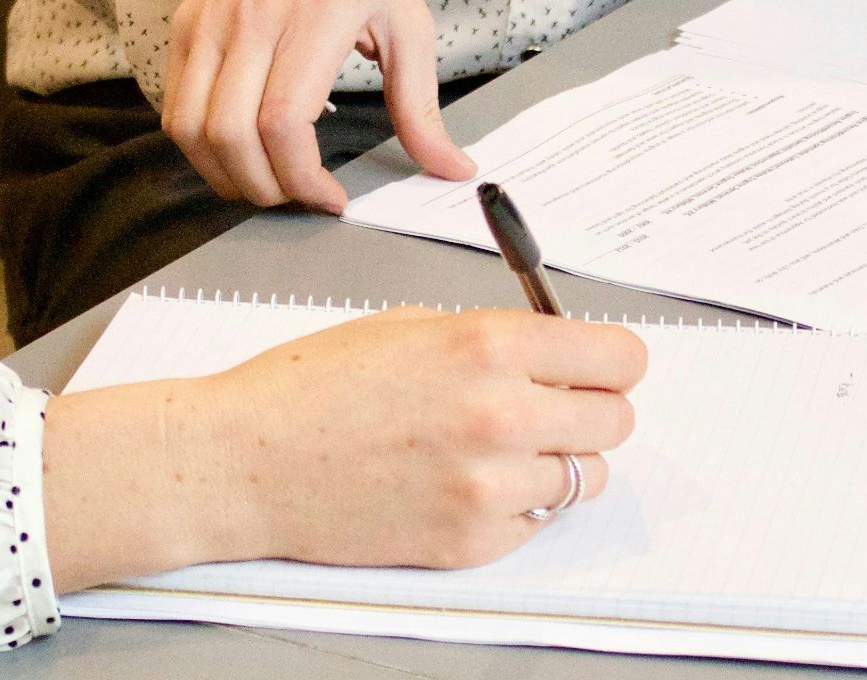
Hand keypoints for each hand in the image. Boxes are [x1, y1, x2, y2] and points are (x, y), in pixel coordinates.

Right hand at [42, 308, 647, 589]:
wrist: (245, 460)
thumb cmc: (314, 386)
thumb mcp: (414, 325)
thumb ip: (498, 338)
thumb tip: (561, 353)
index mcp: (489, 345)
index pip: (621, 358)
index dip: (612, 361)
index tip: (600, 367)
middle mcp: (502, 414)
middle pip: (617, 420)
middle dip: (590, 409)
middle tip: (552, 407)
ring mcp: (489, 486)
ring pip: (585, 477)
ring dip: (557, 461)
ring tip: (499, 449)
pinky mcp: (471, 541)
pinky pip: (537, 522)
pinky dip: (516, 506)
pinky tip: (464, 483)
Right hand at [162, 0, 475, 212]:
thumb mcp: (407, 21)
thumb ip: (422, 105)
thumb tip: (452, 168)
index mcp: (317, 14)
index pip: (284, 120)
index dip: (302, 178)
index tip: (331, 198)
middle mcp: (254, 17)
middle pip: (232, 134)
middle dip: (265, 188)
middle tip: (299, 198)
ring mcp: (210, 21)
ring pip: (192, 129)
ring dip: (226, 176)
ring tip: (268, 183)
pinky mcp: (184, 27)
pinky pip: (175, 108)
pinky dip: (201, 148)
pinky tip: (239, 154)